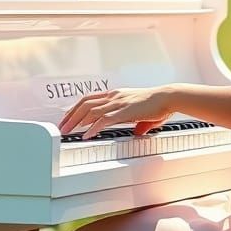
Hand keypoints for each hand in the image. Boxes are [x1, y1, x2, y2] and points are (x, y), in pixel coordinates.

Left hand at [57, 87, 174, 139]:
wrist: (168, 97)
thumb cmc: (158, 104)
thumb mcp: (143, 114)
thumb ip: (138, 123)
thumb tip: (137, 132)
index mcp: (116, 94)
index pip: (89, 98)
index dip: (75, 108)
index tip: (68, 117)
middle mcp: (114, 96)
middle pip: (84, 103)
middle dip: (70, 116)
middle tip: (62, 127)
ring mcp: (118, 103)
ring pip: (90, 111)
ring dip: (76, 122)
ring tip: (69, 132)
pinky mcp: (124, 111)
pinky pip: (104, 120)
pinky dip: (92, 128)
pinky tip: (86, 136)